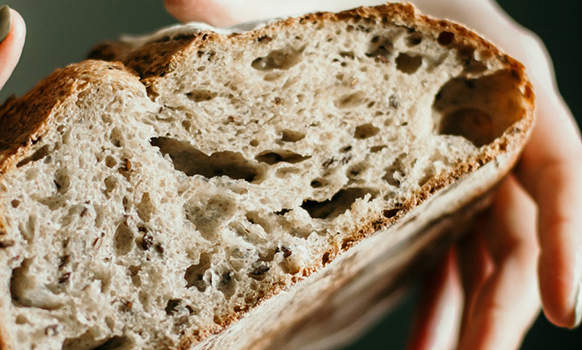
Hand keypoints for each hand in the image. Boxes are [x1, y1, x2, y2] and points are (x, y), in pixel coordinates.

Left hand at [164, 0, 581, 347]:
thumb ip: (249, 0)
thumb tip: (181, 1)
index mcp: (492, 72)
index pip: (555, 162)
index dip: (568, 237)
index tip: (566, 309)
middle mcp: (490, 121)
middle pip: (522, 224)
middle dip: (505, 305)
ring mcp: (463, 156)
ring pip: (485, 248)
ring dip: (467, 314)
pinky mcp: (434, 181)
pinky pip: (449, 245)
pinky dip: (436, 296)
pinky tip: (417, 340)